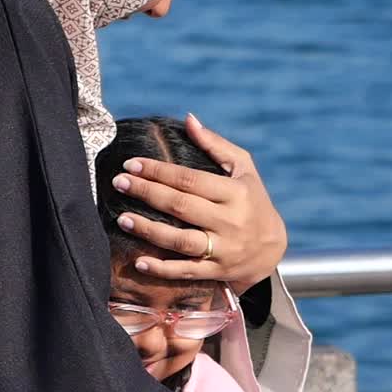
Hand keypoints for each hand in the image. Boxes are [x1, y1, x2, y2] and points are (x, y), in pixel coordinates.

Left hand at [109, 113, 287, 294]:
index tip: (131, 163)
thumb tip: (189, 120)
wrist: (271, 248)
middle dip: (148, 193)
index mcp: (235, 193)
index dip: (159, 171)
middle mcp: (230, 221)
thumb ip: (216, 145)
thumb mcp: (244, 169)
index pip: (190, 180)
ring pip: (181, 240)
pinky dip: (162, 269)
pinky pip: (186, 272)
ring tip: (122, 219)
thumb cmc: (252, 199)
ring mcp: (223, 249)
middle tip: (119, 182)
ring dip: (149, 230)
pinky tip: (139, 262)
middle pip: (181, 206)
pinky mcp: (217, 272)